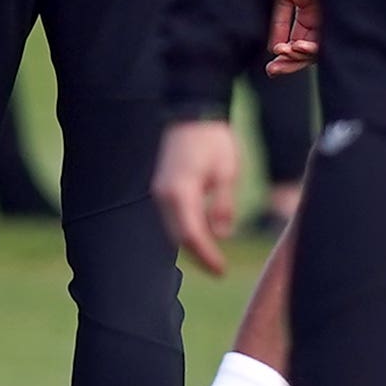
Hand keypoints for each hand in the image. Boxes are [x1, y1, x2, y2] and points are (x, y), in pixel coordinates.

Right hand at [153, 117, 242, 277]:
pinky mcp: (161, 188)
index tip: (221, 271)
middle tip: (219, 270)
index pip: (191, 234)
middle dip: (198, 255)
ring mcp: (159, 192)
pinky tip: (202, 234)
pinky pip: (172, 217)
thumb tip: (221, 235)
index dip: (206, 256)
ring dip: (191, 244)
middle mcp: (163, 195)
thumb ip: (223, 206)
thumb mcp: (227, 173)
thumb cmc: (213, 141)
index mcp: (180, 192)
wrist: (191, 115)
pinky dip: (186, 230)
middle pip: (178, 236)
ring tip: (212, 257)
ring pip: (172, 229)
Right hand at [267, 0, 322, 75]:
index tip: (271, 67)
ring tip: (283, 52)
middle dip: (289, 64)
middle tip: (273, 70)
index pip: (297, 44)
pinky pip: (322, 41)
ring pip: (315, 51)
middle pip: (307, 53)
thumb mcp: (282, 0)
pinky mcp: (332, 19)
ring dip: (297, 56)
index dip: (285, 58)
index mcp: (308, 17)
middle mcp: (320, 22)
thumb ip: (279, 23)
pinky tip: (294, 46)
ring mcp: (327, 21)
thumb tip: (274, 48)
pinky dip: (307, 47)